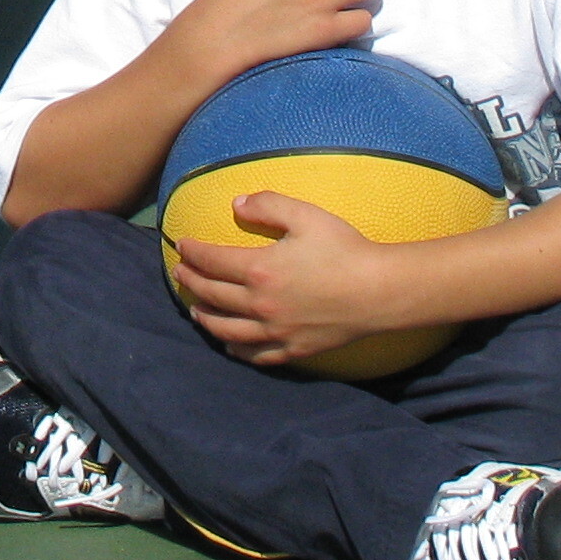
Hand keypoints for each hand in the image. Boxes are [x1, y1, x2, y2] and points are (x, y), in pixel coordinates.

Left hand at [170, 191, 405, 365]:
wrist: (380, 292)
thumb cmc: (344, 248)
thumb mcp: (305, 215)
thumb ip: (267, 205)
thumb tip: (236, 204)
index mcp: (259, 270)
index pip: (212, 261)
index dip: (192, 252)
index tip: (181, 245)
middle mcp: (261, 305)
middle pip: (213, 295)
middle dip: (192, 283)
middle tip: (180, 274)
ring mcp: (276, 331)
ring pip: (227, 330)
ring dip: (205, 319)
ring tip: (194, 311)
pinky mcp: (294, 349)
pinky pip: (256, 355)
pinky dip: (236, 350)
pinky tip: (228, 345)